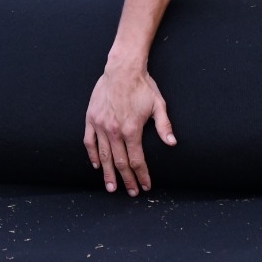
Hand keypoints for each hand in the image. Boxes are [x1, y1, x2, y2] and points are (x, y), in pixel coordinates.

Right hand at [82, 61, 175, 195]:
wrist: (122, 69)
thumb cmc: (142, 86)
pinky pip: (89, 142)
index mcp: (132, 130)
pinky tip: (96, 165)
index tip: (145, 186)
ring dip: (108, 174)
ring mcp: (101, 125)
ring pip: (103, 156)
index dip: (142, 175)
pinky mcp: (91, 119)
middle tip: (131, 193)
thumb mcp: (158, 105)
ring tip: (112, 187)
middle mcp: (114, 131)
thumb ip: (164, 126)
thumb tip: (172, 143)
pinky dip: (92, 155)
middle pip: (120, 162)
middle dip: (127, 180)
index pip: (137, 160)